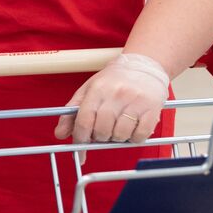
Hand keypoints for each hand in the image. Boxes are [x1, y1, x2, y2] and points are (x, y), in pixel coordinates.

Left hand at [53, 53, 170, 144]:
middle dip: (100, 137)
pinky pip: (140, 135)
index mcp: (97, 90)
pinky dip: (134, 138)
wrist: (144, 65)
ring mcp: (135, 101)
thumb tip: (60, 134)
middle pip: (102, 131)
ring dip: (117, 138)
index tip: (80, 146)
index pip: (84, 121)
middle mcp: (116, 94)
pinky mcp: (152, 108)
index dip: (80, 138)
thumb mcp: (88, 90)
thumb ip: (71, 113)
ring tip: (118, 128)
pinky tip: (132, 129)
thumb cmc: (114, 80)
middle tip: (103, 132)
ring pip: (120, 135)